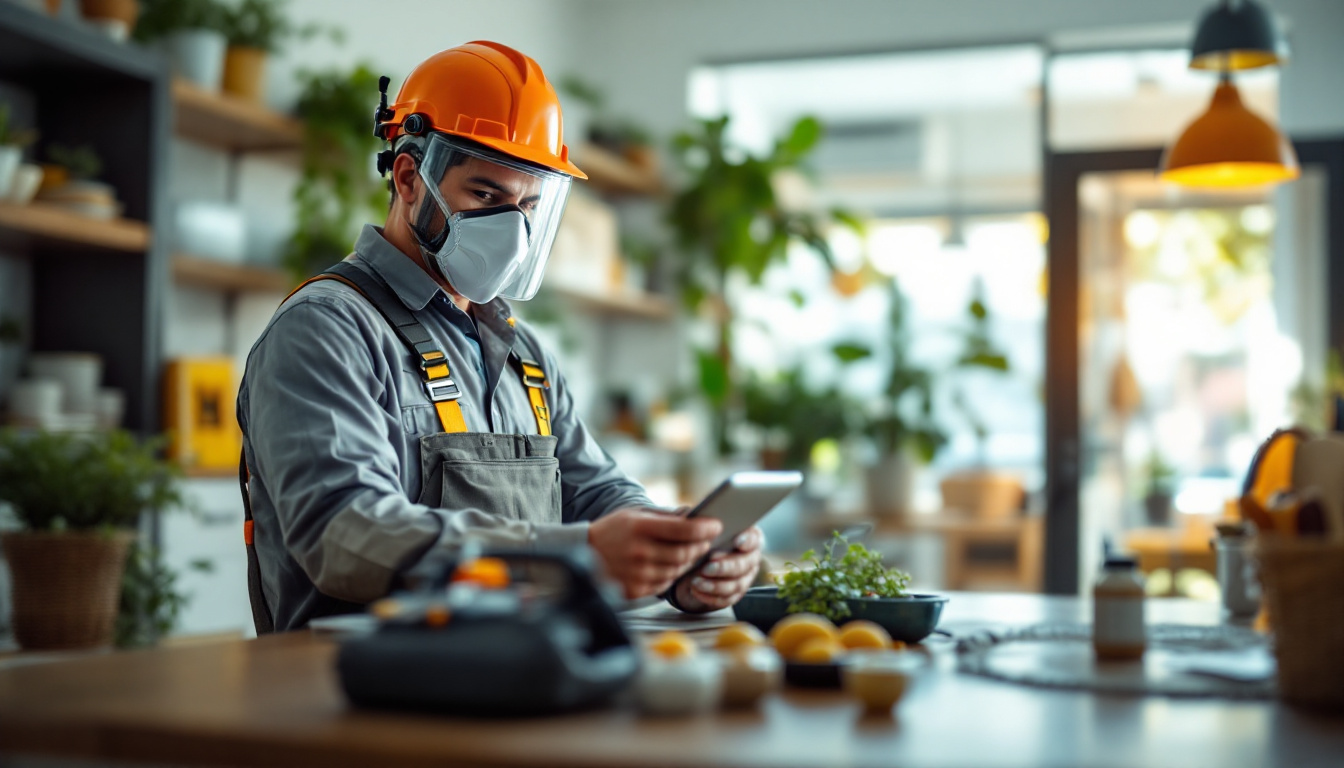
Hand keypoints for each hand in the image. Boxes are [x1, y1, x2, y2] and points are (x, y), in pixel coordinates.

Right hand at [587, 508, 722, 599]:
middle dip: (701, 546)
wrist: (582, 553)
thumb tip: (694, 516)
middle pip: (685, 553)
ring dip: (689, 561)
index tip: (716, 525)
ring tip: (690, 552)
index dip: (705, 528)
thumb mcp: (635, 514)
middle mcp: (640, 552)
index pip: (684, 530)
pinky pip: (665, 583)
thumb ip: (665, 516)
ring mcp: (638, 574)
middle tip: (707, 541)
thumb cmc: (613, 531)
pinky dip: (673, 574)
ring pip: (678, 570)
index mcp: (640, 528)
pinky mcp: (635, 590)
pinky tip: (670, 565)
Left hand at [673, 527, 762, 612]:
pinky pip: (726, 599)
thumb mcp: (700, 527)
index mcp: (748, 537)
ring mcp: (745, 578)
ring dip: (714, 585)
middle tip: (707, 567)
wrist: (696, 562)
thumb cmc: (702, 539)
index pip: (754, 538)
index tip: (736, 541)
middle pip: (744, 565)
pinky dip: (710, 597)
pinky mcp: (735, 594)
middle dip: (725, 567)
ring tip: (696, 581)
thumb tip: (698, 519)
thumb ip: (702, 521)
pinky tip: (696, 591)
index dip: (747, 540)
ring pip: (735, 585)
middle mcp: (751, 558)